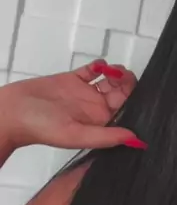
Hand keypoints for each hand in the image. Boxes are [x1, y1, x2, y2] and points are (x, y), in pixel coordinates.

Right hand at [0, 59, 146, 151]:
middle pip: (121, 93)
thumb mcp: (76, 134)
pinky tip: (99, 65)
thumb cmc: (40, 127)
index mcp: (99, 124)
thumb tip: (134, 138)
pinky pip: (92, 71)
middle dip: (126, 82)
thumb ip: (105, 136)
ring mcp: (84, 93)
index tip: (131, 90)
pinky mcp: (73, 80)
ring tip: (110, 70)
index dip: (134, 99)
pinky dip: (99, 65)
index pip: (126, 110)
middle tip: (121, 75)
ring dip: (116, 73)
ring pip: (110, 80)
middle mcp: (94, 109)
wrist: (12, 111)